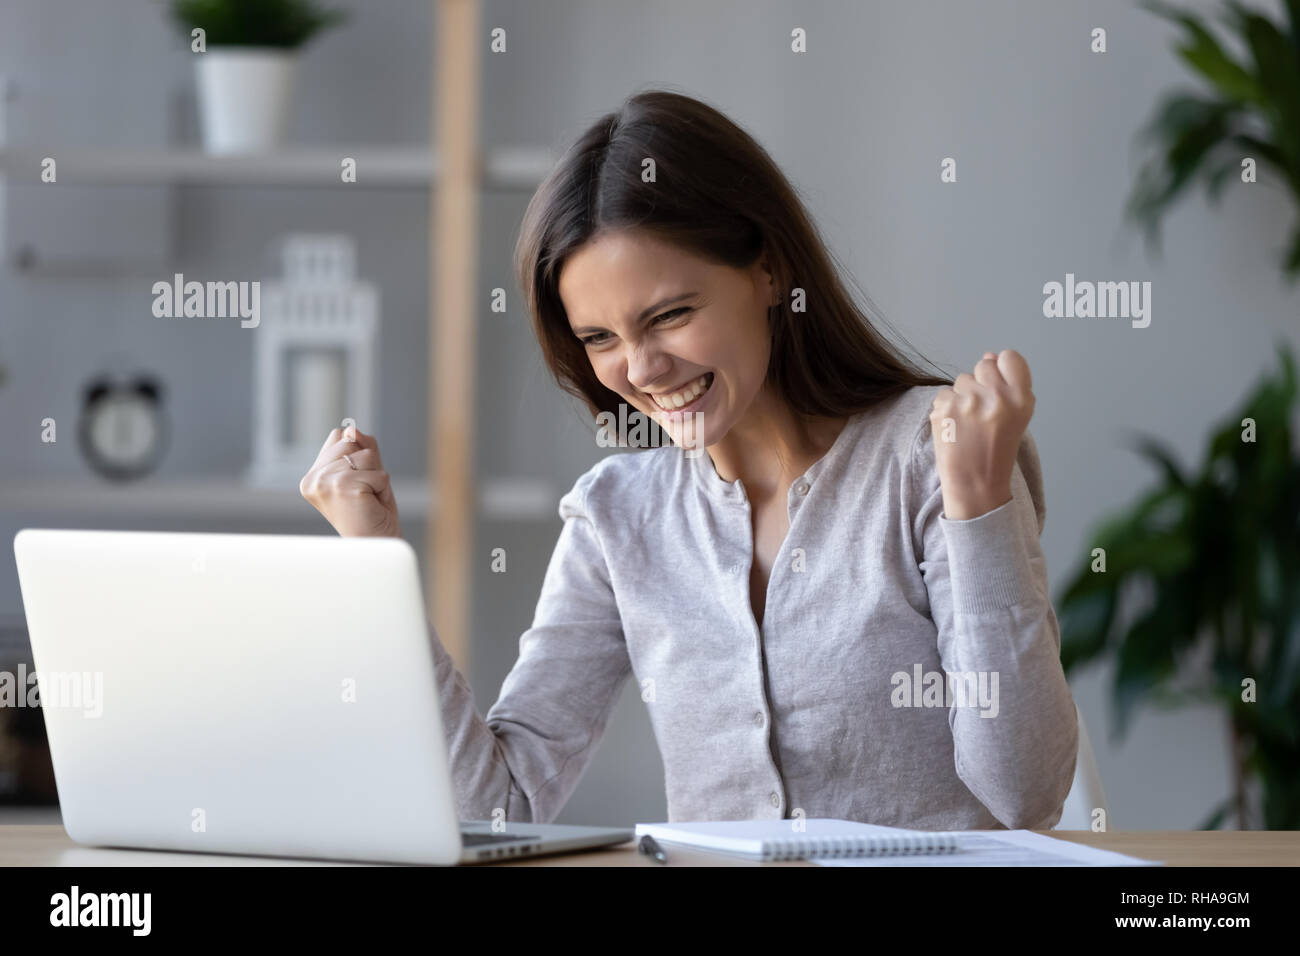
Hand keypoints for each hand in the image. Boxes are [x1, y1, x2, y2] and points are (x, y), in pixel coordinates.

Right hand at [299, 424, 401, 536]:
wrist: (377, 543)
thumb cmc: (372, 511)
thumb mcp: (368, 471)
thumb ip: (362, 447)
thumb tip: (352, 429)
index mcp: (312, 475)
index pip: (340, 436)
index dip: (358, 455)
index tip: (356, 483)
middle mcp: (312, 479)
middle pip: (351, 441)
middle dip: (368, 465)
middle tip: (366, 492)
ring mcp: (325, 482)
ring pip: (367, 455)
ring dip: (376, 477)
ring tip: (368, 498)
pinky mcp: (343, 487)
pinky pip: (378, 472)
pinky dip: (382, 487)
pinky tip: (371, 503)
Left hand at [929, 349, 1034, 519]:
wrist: (976, 483)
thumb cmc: (997, 450)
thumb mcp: (1016, 417)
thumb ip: (1006, 385)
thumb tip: (988, 355)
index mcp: (1022, 399)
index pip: (1010, 357)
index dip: (1002, 368)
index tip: (998, 384)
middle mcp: (998, 397)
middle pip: (984, 364)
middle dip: (981, 382)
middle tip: (981, 410)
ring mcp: (970, 401)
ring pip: (962, 379)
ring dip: (963, 395)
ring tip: (968, 422)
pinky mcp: (945, 408)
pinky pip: (944, 393)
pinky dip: (946, 408)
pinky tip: (954, 427)